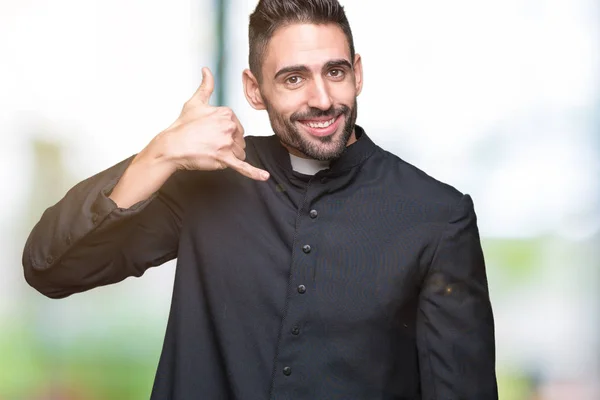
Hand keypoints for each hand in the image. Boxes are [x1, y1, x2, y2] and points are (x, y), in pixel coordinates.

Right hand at [153, 67, 268, 180]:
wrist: (172, 146)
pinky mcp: (224, 159)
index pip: (237, 127)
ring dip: (229, 156)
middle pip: (240, 141)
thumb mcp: (195, 102)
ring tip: (212, 153)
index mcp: (227, 113)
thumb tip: (206, 70)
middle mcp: (229, 127)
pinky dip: (254, 173)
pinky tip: (264, 177)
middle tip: (210, 144)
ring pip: (240, 153)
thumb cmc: (182, 126)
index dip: (226, 133)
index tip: (212, 134)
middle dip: (229, 145)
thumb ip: (206, 86)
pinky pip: (242, 167)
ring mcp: (227, 144)